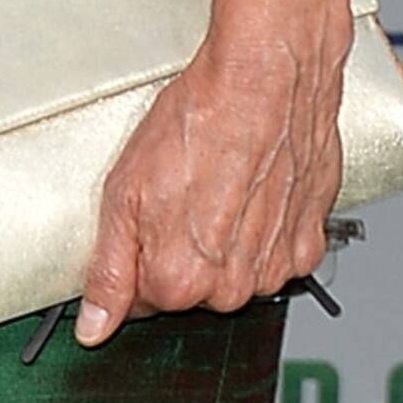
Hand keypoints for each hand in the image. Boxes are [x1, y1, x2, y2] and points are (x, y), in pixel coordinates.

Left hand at [74, 0, 358, 344]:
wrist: (268, 76)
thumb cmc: (200, 121)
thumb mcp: (123, 194)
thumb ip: (108, 271)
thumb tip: (93, 326)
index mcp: (179, 280)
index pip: (142, 299)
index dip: (136, 257)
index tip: (143, 222)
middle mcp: (232, 285)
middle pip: (191, 290)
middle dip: (179, 251)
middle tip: (181, 195)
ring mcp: (276, 266)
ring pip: (234, 275)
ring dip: (224, 243)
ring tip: (219, 187)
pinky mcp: (309, 242)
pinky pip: (275, 256)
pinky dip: (264, 231)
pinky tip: (252, 191)